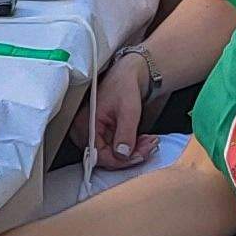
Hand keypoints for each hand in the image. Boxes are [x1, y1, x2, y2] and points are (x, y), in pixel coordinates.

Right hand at [90, 52, 151, 168]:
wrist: (129, 74)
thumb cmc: (124, 85)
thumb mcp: (128, 110)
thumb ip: (125, 134)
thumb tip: (122, 155)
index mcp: (86, 124)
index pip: (99, 156)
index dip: (120, 161)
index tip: (140, 156)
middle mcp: (85, 131)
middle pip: (106, 157)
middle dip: (130, 155)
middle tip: (149, 146)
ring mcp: (93, 133)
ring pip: (112, 154)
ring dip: (133, 152)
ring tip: (150, 141)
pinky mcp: (102, 133)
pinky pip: (115, 148)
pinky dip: (131, 147)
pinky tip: (143, 140)